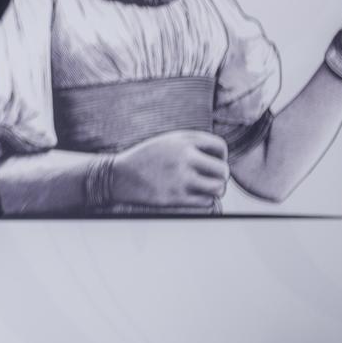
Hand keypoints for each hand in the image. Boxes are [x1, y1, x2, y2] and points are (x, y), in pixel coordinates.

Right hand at [111, 130, 228, 207]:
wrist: (118, 175)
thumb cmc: (146, 158)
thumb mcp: (167, 141)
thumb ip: (192, 144)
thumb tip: (221, 158)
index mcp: (182, 141)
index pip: (219, 146)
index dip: (221, 156)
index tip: (212, 162)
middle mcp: (183, 157)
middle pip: (223, 170)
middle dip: (220, 176)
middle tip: (211, 179)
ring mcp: (180, 178)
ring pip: (218, 187)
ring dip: (215, 189)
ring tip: (206, 188)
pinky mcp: (176, 197)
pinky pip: (206, 201)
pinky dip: (204, 200)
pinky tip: (193, 195)